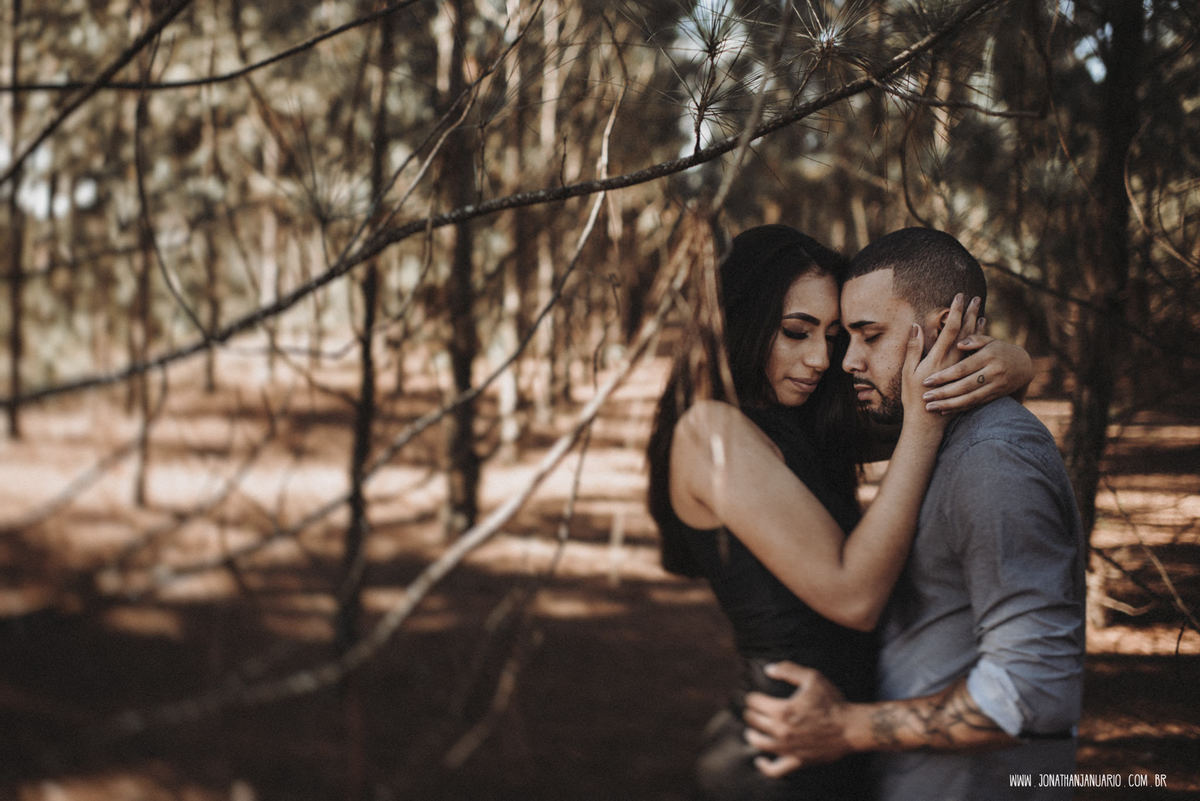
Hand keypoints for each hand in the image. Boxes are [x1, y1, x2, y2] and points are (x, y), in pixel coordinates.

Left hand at [741, 662, 852, 777]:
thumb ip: (788, 670)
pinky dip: (764, 766)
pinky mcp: (796, 761)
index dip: (752, 697)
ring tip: (752, 729)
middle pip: (753, 721)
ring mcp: (787, 748)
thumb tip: (768, 669)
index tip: (754, 696)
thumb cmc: (832, 702)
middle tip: (752, 709)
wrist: (850, 727)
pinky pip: (775, 769)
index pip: (754, 702)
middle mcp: (780, 730)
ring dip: (752, 734)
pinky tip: (760, 760)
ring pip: (758, 743)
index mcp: (782, 710)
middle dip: (750, 713)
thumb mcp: (812, 678)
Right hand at [900, 293, 969, 426]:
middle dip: (970, 314)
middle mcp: (952, 362)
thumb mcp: (908, 373)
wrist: (927, 422)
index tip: (959, 296)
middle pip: (965, 333)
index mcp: (938, 359)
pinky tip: (982, 336)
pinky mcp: (964, 378)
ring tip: (981, 312)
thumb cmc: (913, 398)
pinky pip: (975, 356)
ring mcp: (960, 371)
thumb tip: (915, 326)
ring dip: (977, 326)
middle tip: (976, 298)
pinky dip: (978, 343)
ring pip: (972, 344)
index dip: (955, 311)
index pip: (950, 329)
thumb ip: (913, 349)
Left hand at [921, 318, 1033, 412]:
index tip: (926, 381)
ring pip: (970, 398)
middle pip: (964, 386)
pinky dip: (960, 408)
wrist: (1024, 365)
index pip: (962, 368)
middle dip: (943, 393)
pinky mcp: (996, 396)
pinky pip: (976, 404)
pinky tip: (944, 411)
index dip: (944, 376)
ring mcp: (996, 386)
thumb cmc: (999, 349)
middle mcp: (993, 373)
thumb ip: (974, 339)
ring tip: (930, 408)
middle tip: (925, 398)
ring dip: (949, 405)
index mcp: (988, 357)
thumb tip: (958, 343)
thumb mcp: (989, 340)